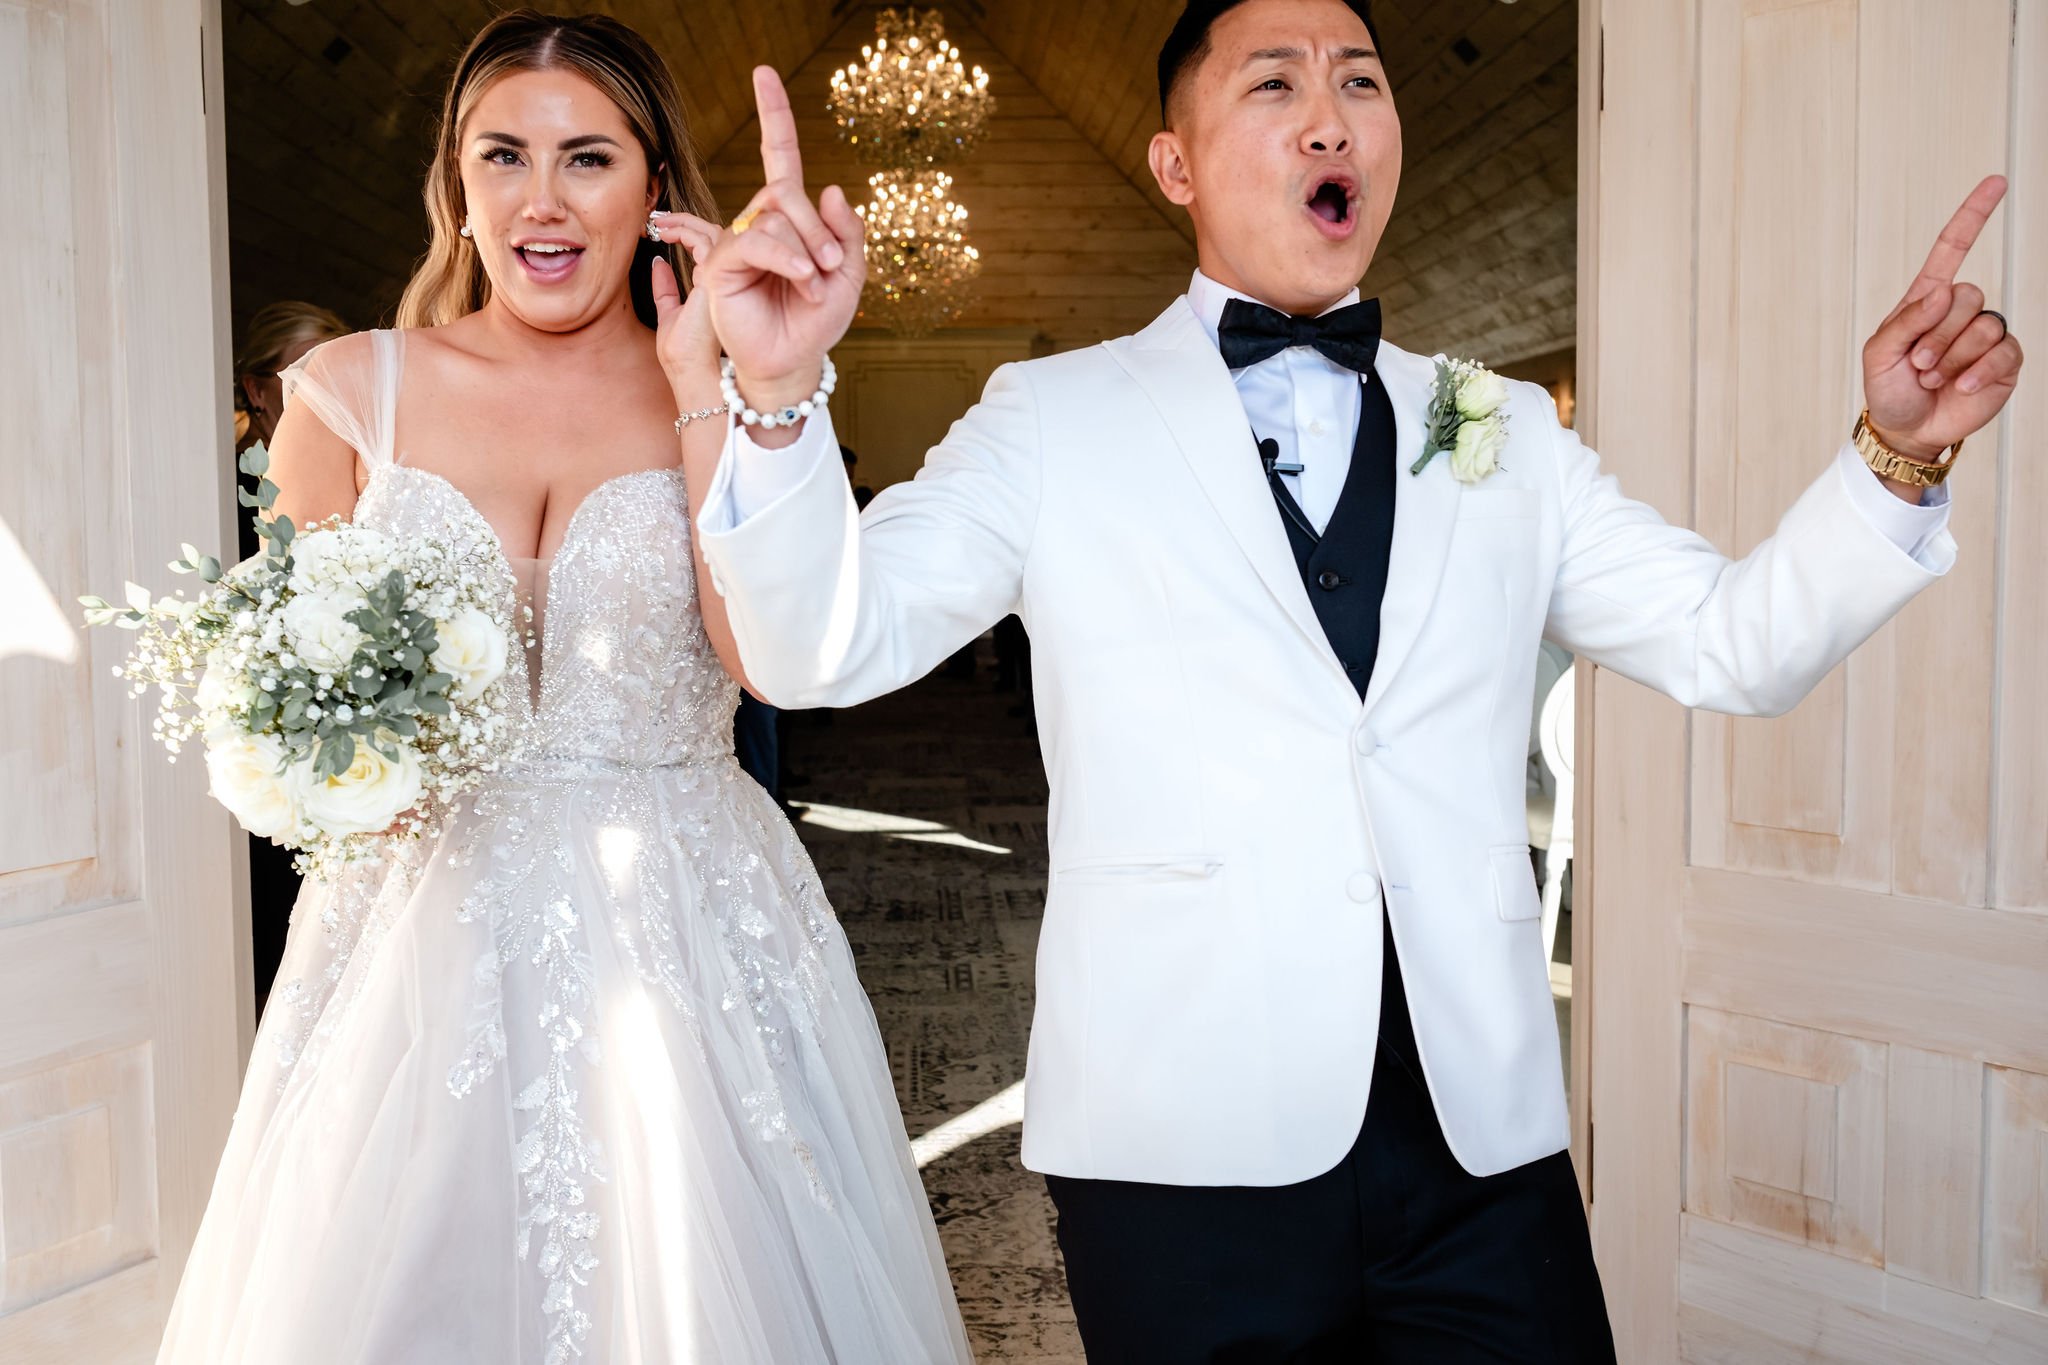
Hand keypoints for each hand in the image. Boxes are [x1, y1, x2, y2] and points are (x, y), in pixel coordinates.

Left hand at [649, 217, 724, 396]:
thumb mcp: (669, 312)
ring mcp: (726, 278)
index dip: (686, 233)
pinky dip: (685, 231)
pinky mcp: (718, 278)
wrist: (690, 371)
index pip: (709, 248)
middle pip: (714, 235)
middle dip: (684, 222)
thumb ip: (666, 288)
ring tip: (656, 222)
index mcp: (715, 287)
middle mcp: (726, 280)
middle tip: (656, 218)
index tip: (659, 229)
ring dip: (682, 222)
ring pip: (713, 233)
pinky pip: (707, 242)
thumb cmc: (683, 354)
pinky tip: (664, 233)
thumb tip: (657, 263)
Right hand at [696, 66, 865, 407]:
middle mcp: (761, 221)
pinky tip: (804, 279)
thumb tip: (828, 187)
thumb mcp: (849, 275)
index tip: (763, 72)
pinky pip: (760, 240)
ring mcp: (738, 239)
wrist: (791, 360)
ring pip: (778, 216)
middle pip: (789, 191)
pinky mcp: (722, 262)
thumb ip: (847, 232)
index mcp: (791, 218)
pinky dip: (789, 258)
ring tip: (815, 285)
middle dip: (819, 230)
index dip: (774, 114)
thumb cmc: (815, 320)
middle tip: (831, 269)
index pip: (781, 157)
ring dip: (809, 253)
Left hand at [1863, 175, 2023, 470]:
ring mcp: (1984, 334)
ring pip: (1983, 326)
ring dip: (1952, 358)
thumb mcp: (1879, 354)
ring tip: (1933, 378)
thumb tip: (1942, 292)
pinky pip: (2001, 352)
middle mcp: (1960, 311)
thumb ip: (1905, 320)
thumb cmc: (1888, 388)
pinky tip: (1960, 387)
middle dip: (1938, 335)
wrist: (1906, 429)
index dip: (1974, 215)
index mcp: (1927, 299)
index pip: (1952, 249)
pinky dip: (1976, 372)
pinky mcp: (2003, 361)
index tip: (1995, 182)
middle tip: (1919, 365)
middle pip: (1966, 296)